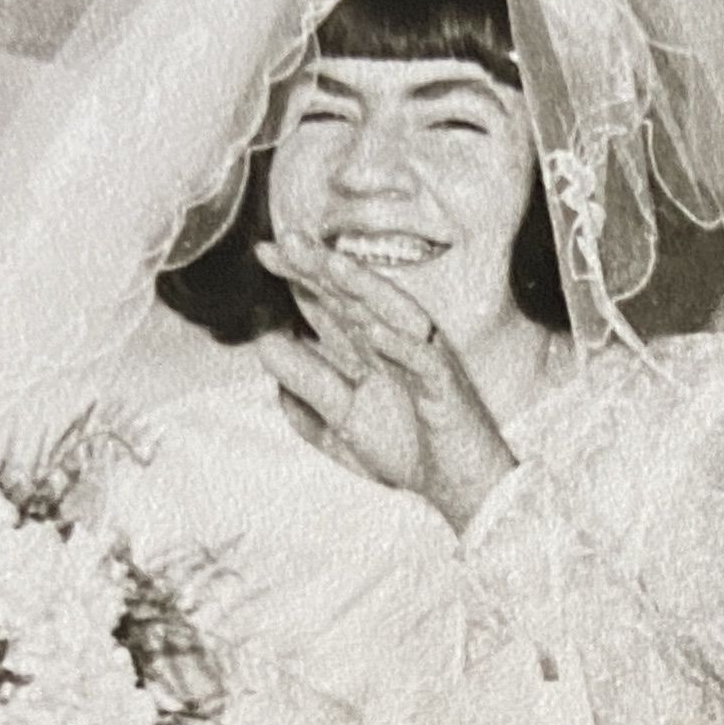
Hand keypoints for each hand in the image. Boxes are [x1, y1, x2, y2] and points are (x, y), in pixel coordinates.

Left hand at [251, 239, 517, 532]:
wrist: (459, 485)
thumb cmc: (407, 448)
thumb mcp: (341, 421)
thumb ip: (306, 385)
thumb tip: (265, 345)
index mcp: (367, 351)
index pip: (331, 304)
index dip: (300, 278)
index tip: (266, 253)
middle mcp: (393, 346)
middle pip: (355, 299)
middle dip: (323, 269)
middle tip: (289, 239)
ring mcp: (420, 362)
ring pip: (393, 316)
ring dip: (364, 290)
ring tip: (332, 266)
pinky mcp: (446, 388)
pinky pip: (424, 363)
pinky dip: (401, 347)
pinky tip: (376, 332)